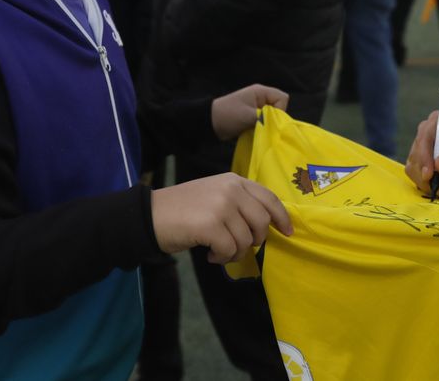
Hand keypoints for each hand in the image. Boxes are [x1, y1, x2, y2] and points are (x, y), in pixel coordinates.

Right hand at [150, 173, 292, 262]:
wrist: (150, 215)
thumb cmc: (183, 209)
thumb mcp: (214, 196)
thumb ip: (239, 203)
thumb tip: (266, 226)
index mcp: (234, 180)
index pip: (269, 198)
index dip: (282, 217)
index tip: (287, 232)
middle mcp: (231, 189)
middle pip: (262, 222)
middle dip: (255, 241)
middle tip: (237, 247)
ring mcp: (221, 206)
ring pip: (247, 240)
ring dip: (234, 253)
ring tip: (217, 250)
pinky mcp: (210, 225)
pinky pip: (230, 250)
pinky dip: (222, 258)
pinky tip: (209, 254)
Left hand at [211, 84, 288, 139]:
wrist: (210, 123)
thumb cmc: (228, 115)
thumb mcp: (248, 116)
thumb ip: (266, 118)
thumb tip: (278, 124)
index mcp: (260, 92)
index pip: (282, 98)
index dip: (280, 109)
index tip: (269, 119)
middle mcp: (261, 97)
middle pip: (279, 107)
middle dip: (274, 118)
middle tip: (264, 126)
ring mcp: (257, 107)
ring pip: (272, 115)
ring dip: (267, 124)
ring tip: (258, 129)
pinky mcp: (253, 116)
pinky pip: (265, 121)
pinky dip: (262, 127)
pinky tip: (256, 132)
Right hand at [405, 111, 438, 198]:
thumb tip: (438, 164)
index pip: (424, 139)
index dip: (424, 158)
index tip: (429, 175)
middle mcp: (427, 134)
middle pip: (415, 156)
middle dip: (425, 175)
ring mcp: (425, 150)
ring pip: (414, 169)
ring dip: (427, 183)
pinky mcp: (426, 165)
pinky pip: (419, 177)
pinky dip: (430, 186)